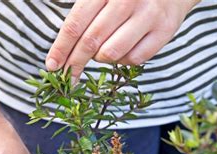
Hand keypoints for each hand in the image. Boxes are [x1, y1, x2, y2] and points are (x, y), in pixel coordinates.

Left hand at [46, 0, 198, 78]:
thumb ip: (83, 16)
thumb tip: (61, 53)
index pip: (75, 24)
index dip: (61, 48)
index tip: (52, 66)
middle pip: (91, 41)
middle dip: (74, 63)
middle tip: (67, 76)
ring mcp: (148, 14)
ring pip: (111, 53)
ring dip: (101, 58)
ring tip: (103, 51)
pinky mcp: (165, 30)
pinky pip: (134, 59)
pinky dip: (123, 60)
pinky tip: (123, 49)